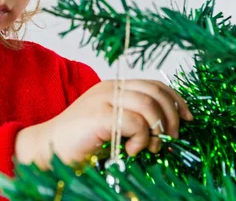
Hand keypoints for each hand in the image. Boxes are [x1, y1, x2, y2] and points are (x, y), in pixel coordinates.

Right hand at [15, 79, 192, 169]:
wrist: (47, 148)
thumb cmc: (80, 141)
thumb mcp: (112, 125)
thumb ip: (133, 118)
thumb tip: (166, 128)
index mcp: (115, 87)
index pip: (155, 84)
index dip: (176, 100)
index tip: (188, 119)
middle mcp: (111, 88)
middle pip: (156, 92)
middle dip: (171, 117)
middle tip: (170, 139)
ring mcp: (104, 99)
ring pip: (149, 105)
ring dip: (157, 130)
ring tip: (150, 148)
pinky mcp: (100, 116)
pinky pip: (135, 122)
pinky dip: (141, 139)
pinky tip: (132, 150)